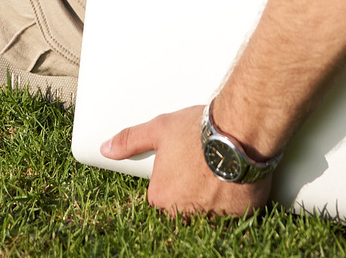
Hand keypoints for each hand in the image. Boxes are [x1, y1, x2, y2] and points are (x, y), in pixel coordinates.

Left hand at [100, 105, 272, 217]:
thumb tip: (106, 148)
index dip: (174, 179)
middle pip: (185, 207)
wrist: (239, 132)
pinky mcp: (239, 215)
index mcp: (161, 196)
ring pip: (210, 212)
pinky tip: (237, 180)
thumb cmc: (198, 131)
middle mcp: (184, 213)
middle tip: (203, 166)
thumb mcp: (159, 129)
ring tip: (221, 172)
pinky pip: (235, 213)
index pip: (162, 195)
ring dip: (214, 198)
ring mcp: (212, 217)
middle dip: (193, 191)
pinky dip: (237, 200)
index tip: (185, 165)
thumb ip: (131, 140)